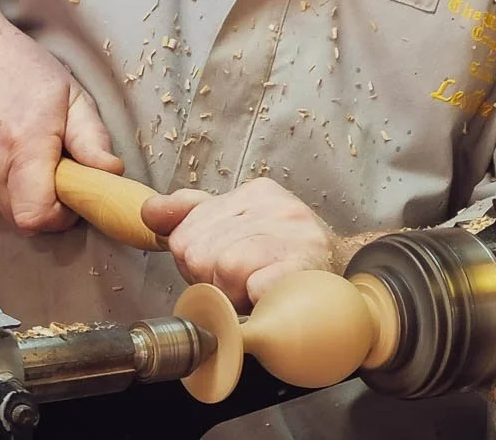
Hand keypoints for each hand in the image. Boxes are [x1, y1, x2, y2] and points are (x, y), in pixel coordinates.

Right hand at [0, 24, 122, 231]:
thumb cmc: (16, 66)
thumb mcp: (70, 95)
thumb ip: (93, 140)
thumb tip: (110, 174)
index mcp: (23, 145)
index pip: (37, 217)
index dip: (61, 216)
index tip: (72, 194)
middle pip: (21, 220)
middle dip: (46, 203)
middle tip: (56, 169)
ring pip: (1, 210)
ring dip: (22, 194)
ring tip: (29, 155)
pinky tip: (4, 151)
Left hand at [142, 177, 341, 307]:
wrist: (346, 281)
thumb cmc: (284, 260)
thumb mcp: (237, 228)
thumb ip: (191, 216)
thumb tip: (149, 211)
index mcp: (256, 192)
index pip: (187, 232)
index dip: (197, 263)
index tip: (226, 269)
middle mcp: (276, 206)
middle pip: (201, 253)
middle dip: (214, 282)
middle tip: (244, 285)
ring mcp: (294, 234)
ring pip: (224, 268)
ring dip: (235, 295)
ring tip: (257, 292)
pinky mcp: (304, 267)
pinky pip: (254, 286)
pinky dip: (255, 302)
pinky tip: (267, 299)